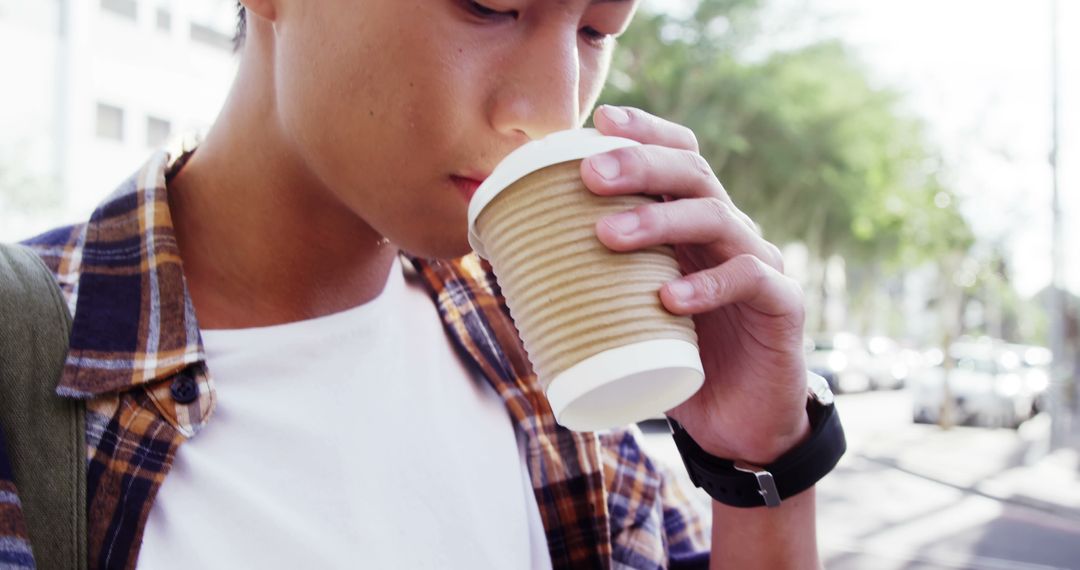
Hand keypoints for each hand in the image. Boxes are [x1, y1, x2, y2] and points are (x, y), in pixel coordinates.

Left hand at [582, 105, 810, 465]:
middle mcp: (728, 232)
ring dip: (659, 219)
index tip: (601, 121)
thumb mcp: (627, 314)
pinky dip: (707, 284)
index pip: (679, 156)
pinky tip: (671, 298)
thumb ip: (585, 283)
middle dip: (641, 163)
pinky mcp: (780, 304)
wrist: (738, 424)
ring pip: (716, 217)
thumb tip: (498, 262)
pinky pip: (748, 279)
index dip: (646, 131)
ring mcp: (759, 263)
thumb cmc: (676, 359)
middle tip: (590, 174)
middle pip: (693, 173)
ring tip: (607, 234)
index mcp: (692, 224)